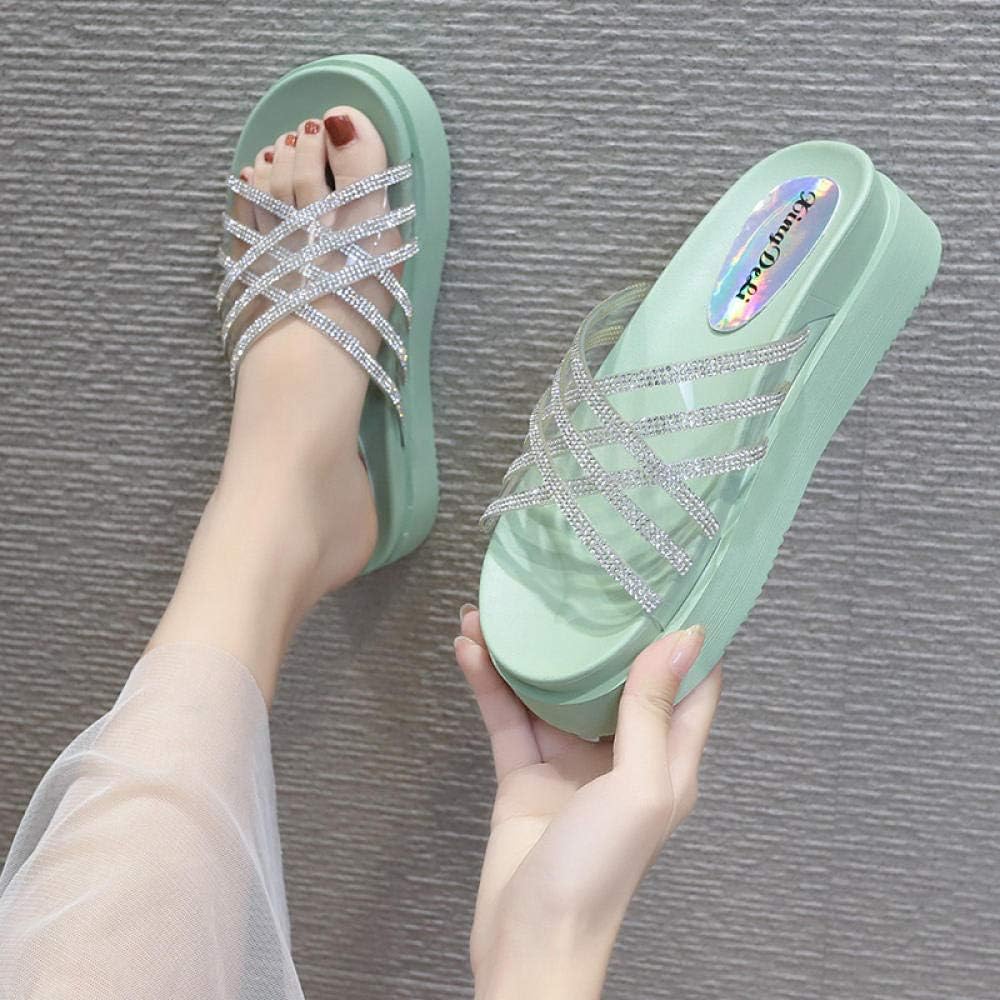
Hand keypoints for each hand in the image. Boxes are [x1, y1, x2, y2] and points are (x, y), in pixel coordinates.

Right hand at [454, 606, 721, 999]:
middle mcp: (622, 755)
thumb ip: (651, 711)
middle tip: (572, 578)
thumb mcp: (638, 787)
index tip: (668, 582)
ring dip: (525, 652)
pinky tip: (469, 650)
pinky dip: (490, 683)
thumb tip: (684, 638)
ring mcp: (570, 764)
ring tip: (495, 610)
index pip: (689, 684)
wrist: (529, 940)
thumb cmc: (599, 873)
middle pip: (611, 677)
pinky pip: (508, 717)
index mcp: (667, 759)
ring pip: (549, 690)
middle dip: (590, 631)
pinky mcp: (526, 775)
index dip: (685, 635)